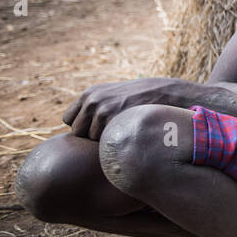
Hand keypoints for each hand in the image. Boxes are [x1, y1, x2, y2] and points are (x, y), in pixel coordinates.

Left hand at [62, 78, 186, 139]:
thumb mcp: (114, 95)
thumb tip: (76, 127)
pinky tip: (128, 135)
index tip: (99, 127)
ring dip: (104, 140)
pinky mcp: (115, 121)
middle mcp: (92, 101)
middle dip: (91, 135)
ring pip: (91, 139)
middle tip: (112, 132)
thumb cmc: (142, 98)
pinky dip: (114, 143)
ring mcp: (102, 111)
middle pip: (77, 132)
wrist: (168, 93)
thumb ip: (95, 106)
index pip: (69, 120)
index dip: (83, 126)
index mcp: (89, 94)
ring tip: (123, 131)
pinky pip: (104, 142)